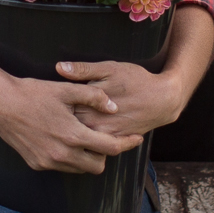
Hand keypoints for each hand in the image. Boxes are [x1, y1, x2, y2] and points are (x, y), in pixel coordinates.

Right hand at [0, 73, 142, 174]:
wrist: (0, 103)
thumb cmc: (33, 93)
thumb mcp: (66, 89)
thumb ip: (95, 97)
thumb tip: (114, 108)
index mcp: (73, 136)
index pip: (110, 148)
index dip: (127, 143)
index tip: (136, 138)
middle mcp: (62, 154)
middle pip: (98, 166)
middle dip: (105, 154)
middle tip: (105, 138)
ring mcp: (48, 162)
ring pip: (80, 169)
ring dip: (87, 157)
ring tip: (85, 138)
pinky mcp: (36, 164)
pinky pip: (62, 166)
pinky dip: (69, 157)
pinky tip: (64, 140)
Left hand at [54, 60, 186, 138]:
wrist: (162, 100)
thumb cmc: (136, 80)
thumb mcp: (109, 69)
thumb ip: (83, 70)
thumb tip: (60, 67)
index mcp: (88, 106)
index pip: (60, 110)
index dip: (54, 105)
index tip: (50, 100)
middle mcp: (94, 125)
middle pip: (67, 127)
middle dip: (60, 121)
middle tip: (56, 112)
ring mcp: (103, 136)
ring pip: (79, 139)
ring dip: (72, 132)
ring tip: (66, 122)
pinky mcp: (113, 141)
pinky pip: (94, 145)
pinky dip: (87, 139)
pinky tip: (85, 129)